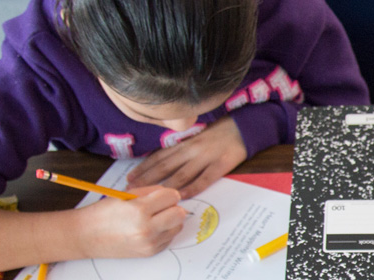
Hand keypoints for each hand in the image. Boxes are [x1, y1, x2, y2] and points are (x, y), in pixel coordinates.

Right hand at [75, 186, 185, 258]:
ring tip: (153, 218)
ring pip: (178, 226)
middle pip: (180, 213)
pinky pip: (169, 238)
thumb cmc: (103, 213)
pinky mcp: (150, 252)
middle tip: (160, 207)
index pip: (173, 197)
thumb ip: (151, 192)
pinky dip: (164, 232)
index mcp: (140, 210)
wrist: (85, 236)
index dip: (167, 194)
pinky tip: (149, 229)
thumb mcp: (126, 195)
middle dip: (173, 207)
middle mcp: (147, 228)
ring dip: (170, 220)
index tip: (160, 196)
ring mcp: (149, 243)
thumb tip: (172, 194)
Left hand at [127, 117, 246, 197]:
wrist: (244, 127)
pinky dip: (192, 188)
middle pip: (165, 167)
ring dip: (165, 186)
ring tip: (151, 197)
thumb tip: (162, 163)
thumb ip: (182, 149)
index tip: (129, 179)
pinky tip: (181, 196)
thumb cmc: (220, 132)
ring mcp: (206, 157)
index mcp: (185, 143)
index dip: (143, 168)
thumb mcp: (196, 137)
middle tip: (132, 191)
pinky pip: (204, 179)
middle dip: (147, 179)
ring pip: (181, 174)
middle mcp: (191, 150)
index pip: (159, 157)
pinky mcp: (221, 165)